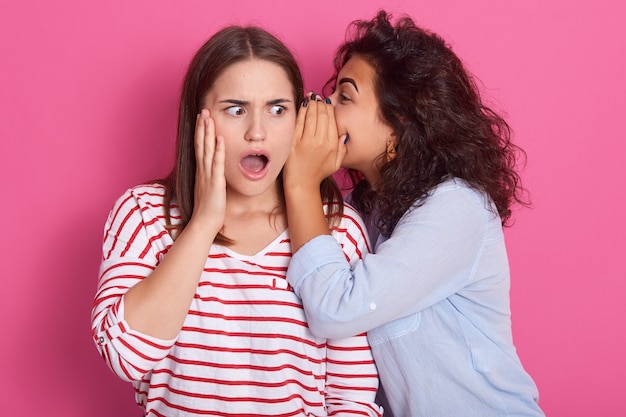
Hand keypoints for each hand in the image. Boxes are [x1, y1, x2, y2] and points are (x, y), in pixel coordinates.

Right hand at [190, 109, 225, 230]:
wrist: (204, 223)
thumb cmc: (209, 209)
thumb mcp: (210, 189)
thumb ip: (212, 179)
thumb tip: (216, 173)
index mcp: (202, 171)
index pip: (200, 147)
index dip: (200, 132)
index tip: (202, 118)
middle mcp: (202, 170)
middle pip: (201, 144)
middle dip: (202, 126)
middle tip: (203, 109)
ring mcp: (207, 175)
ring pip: (206, 149)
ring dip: (207, 132)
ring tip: (208, 116)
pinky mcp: (215, 182)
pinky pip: (217, 163)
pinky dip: (218, 150)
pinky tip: (220, 138)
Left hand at [284, 96, 346, 189]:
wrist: (302, 183)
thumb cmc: (318, 173)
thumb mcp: (336, 163)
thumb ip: (342, 149)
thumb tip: (345, 135)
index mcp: (332, 145)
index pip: (332, 120)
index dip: (329, 109)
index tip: (327, 103)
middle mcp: (320, 141)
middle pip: (322, 115)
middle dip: (321, 104)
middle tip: (319, 98)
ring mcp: (306, 141)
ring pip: (311, 116)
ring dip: (312, 104)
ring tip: (312, 97)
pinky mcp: (294, 141)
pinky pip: (299, 121)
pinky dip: (301, 110)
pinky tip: (303, 103)